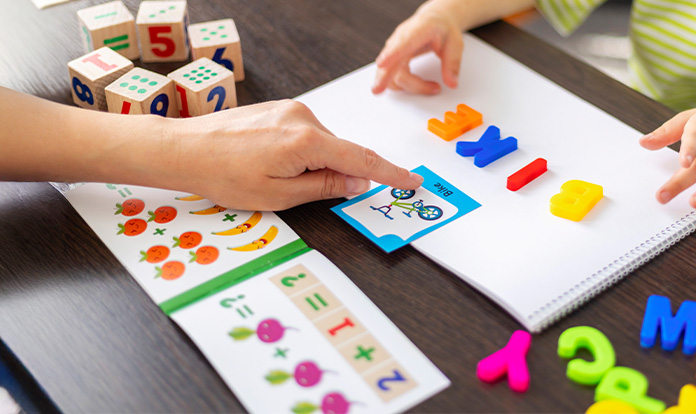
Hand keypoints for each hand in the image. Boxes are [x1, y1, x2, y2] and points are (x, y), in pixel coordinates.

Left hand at [169, 100, 422, 210]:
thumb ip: (324, 187)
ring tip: (274, 178)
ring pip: (323, 145)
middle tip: (305, 195)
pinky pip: (307, 134)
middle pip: (341, 152)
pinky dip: (303, 153)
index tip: (412, 181)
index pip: (362, 159)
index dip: (390, 173)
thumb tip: (356, 182)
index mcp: (307, 141)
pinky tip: (271, 164)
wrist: (184, 148)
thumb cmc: (224, 175)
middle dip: (338, 176)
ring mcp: (291, 110)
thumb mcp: (279, 195)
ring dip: (315, 165)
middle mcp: (304, 118)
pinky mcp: (280, 109)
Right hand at [372, 6, 463, 94]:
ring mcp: (395, 47)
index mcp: (418, 30)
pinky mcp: (393, 56)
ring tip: (432, 87)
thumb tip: (451, 83)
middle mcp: (401, 38)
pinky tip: (418, 85)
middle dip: (383, 77)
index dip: (392, 54)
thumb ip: (452, 64)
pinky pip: (391, 73)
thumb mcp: (455, 44)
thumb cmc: (443, 29)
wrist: (436, 21)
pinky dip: (403, 84)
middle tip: (378, 90)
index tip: (382, 64)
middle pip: (390, 60)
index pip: (403, 42)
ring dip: (408, 85)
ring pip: (389, 71)